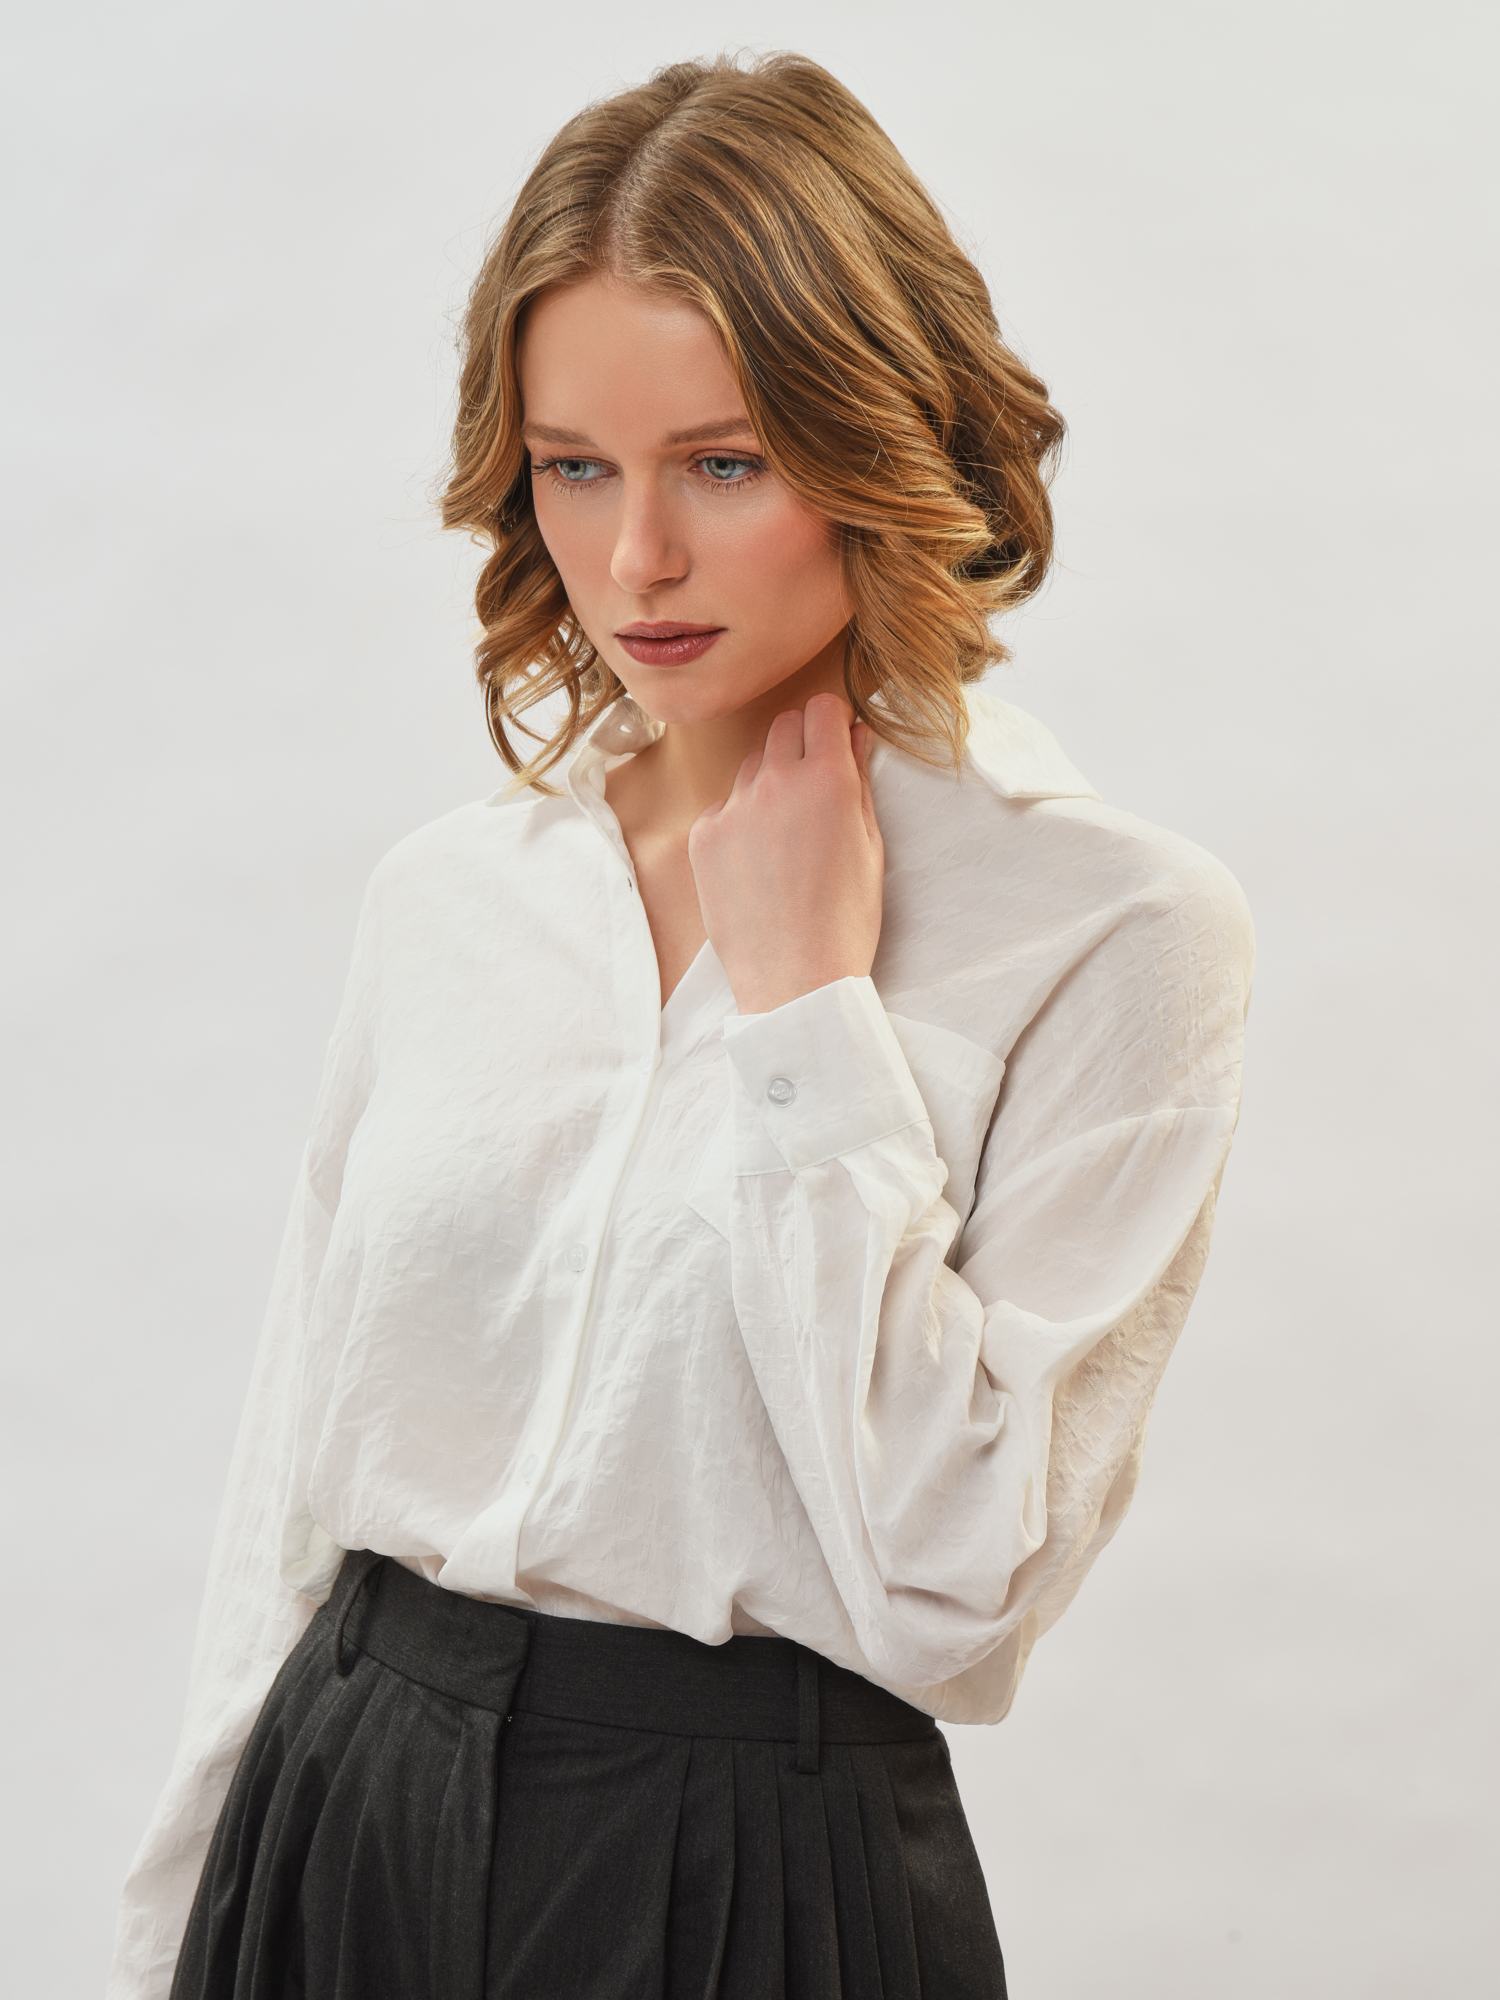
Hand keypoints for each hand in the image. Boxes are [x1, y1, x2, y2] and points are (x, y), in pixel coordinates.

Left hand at [688, 693, 883, 1014]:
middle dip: (803, 743)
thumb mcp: (871, 847)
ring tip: (787, 833)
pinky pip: (726, 805)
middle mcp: (776, 782)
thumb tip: (854, 735)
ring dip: (771, 780)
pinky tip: (758, 862)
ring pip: (753, 765)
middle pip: (784, 726)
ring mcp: (734, 807)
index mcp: (828, 780)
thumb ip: (860, 782)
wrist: (795, 980)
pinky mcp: (704, 834)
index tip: (838, 740)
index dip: (834, 721)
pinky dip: (742, 820)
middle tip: (815, 786)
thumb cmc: (845, 921)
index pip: (823, 707)